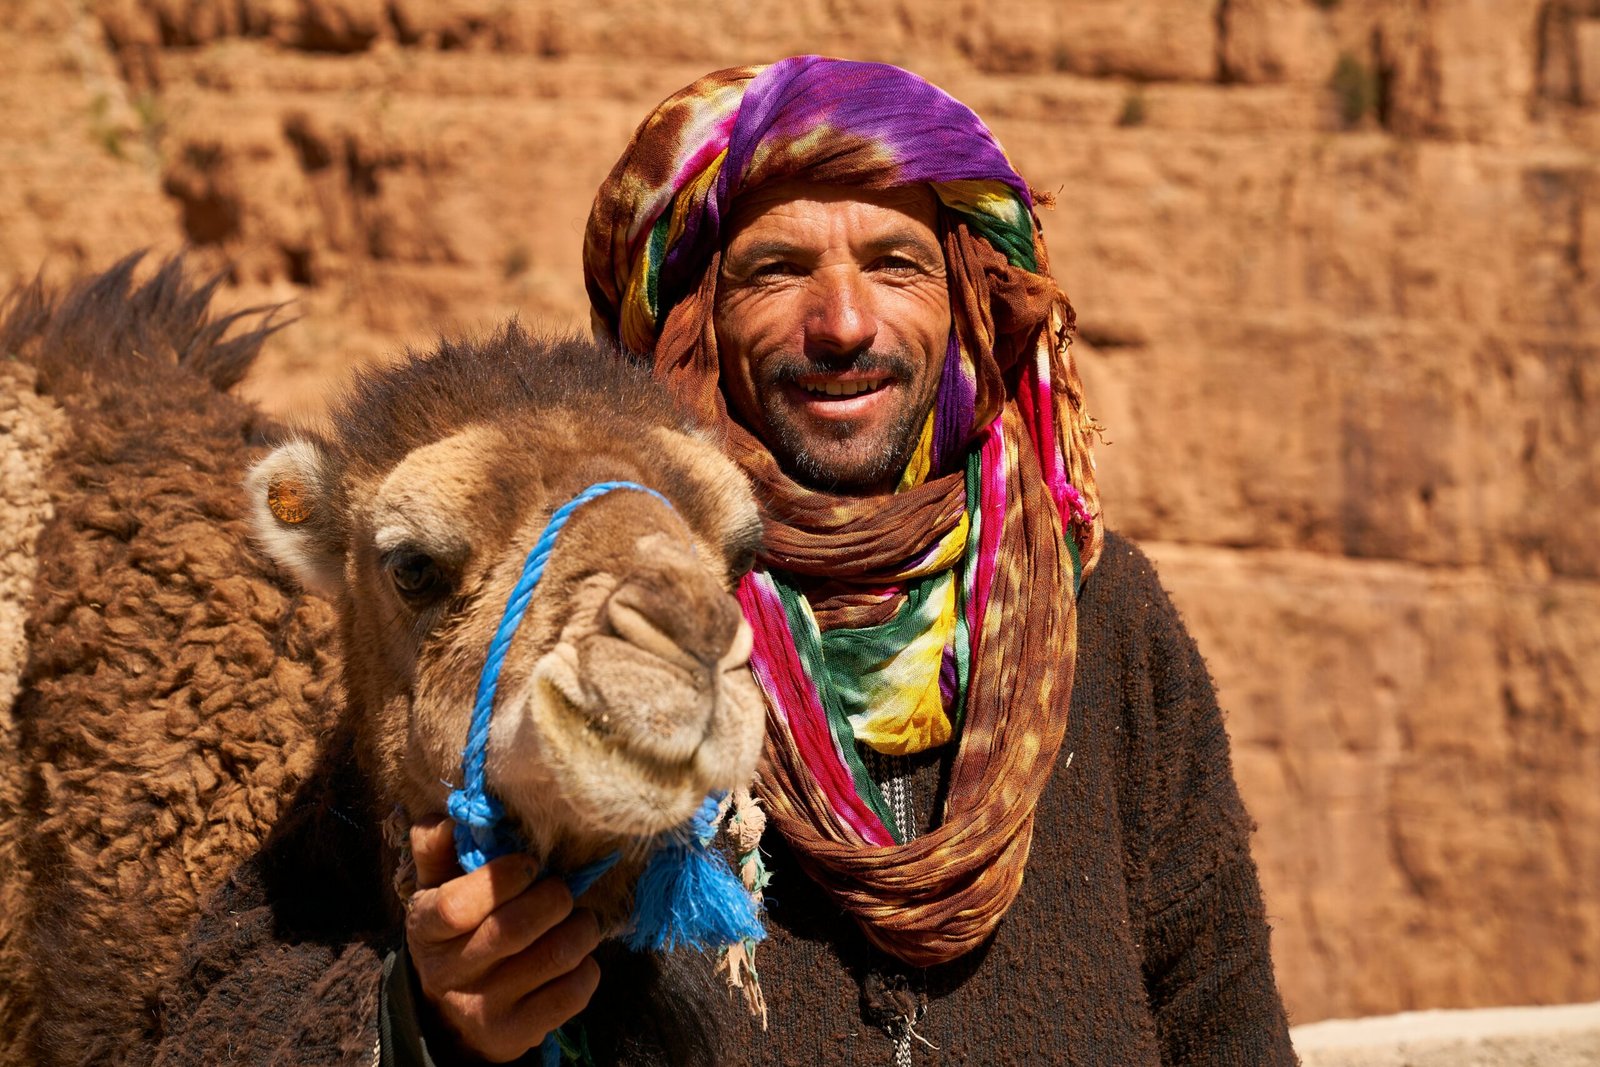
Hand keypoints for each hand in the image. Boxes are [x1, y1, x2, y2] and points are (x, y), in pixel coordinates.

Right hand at [405, 816, 602, 1062]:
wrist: (453, 1011)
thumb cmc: (457, 928)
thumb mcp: (437, 885)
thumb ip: (437, 845)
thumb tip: (452, 816)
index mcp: (425, 929)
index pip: (456, 906)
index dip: (502, 878)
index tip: (530, 864)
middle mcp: (448, 973)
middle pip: (513, 929)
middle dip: (554, 898)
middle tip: (564, 890)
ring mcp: (481, 1009)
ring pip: (552, 957)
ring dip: (581, 929)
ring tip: (580, 919)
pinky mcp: (514, 1035)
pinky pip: (570, 994)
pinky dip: (588, 967)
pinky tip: (579, 957)